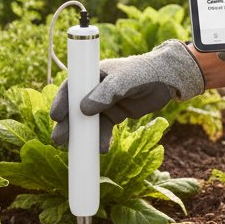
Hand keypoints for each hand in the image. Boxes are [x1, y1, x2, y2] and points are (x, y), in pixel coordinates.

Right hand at [50, 39, 205, 151]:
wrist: (167, 80)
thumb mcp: (125, 79)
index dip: (62, 101)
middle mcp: (95, 89)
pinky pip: (103, 129)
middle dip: (67, 124)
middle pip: (75, 107)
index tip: (56, 116)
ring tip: (75, 150)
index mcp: (93, 74)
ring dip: (81, 136)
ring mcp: (104, 103)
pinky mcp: (115, 114)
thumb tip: (83, 109)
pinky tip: (101, 150)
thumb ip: (106, 92)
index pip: (71, 87)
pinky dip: (100, 139)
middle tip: (58, 140)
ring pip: (88, 122)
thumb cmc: (145, 73)